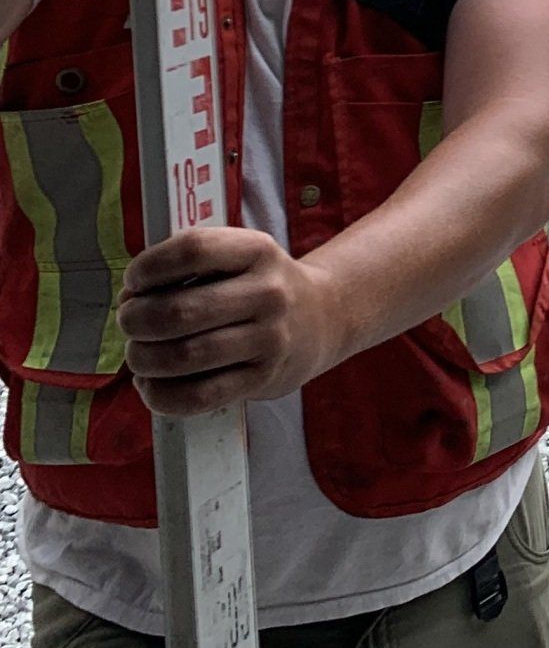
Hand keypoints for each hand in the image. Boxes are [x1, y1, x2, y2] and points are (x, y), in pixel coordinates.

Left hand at [119, 227, 342, 415]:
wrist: (321, 319)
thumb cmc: (258, 286)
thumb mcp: (239, 256)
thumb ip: (189, 266)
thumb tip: (131, 297)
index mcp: (257, 251)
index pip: (193, 250)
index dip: (149, 266)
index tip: (134, 280)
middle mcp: (268, 293)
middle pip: (179, 311)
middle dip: (135, 320)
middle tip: (129, 321)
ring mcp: (268, 340)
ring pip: (183, 357)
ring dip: (143, 358)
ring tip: (138, 353)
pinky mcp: (261, 380)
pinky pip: (197, 397)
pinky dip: (159, 395)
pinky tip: (151, 384)